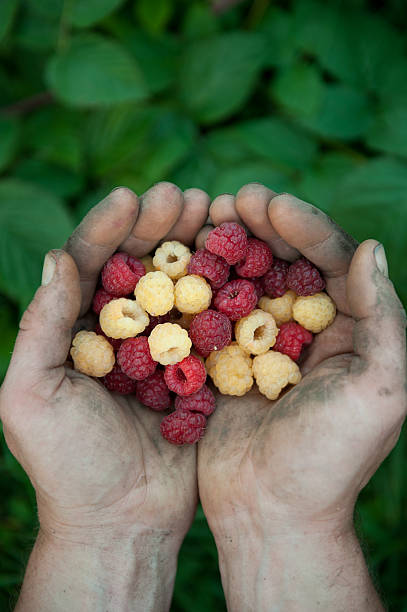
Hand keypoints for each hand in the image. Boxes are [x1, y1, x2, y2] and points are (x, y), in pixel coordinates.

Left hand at [0, 183, 209, 610]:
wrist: (123, 521)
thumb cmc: (67, 464)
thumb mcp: (33, 396)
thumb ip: (41, 328)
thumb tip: (58, 257)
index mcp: (73, 331)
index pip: (89, 265)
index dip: (108, 229)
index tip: (132, 197)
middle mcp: (117, 332)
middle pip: (138, 266)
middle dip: (158, 227)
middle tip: (185, 197)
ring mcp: (160, 348)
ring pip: (177, 286)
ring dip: (194, 249)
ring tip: (215, 215)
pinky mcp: (195, 369)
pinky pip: (210, 324)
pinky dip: (224, 294)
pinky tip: (243, 265)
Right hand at [197, 184, 405, 610]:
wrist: (272, 513)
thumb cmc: (332, 458)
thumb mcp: (382, 390)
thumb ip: (385, 319)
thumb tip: (372, 247)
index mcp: (353, 330)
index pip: (333, 260)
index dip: (305, 226)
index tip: (270, 203)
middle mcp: (309, 328)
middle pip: (287, 261)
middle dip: (262, 226)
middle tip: (232, 200)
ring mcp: (264, 341)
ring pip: (247, 279)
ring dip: (228, 247)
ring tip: (204, 218)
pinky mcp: (226, 360)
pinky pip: (214, 312)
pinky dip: (199, 285)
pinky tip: (180, 262)